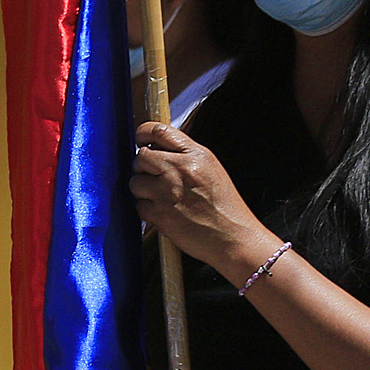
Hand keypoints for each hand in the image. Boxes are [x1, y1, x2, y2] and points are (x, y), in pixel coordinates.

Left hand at [129, 121, 262, 272]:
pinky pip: (139, 206)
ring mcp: (168, 192)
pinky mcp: (160, 214)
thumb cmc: (225, 208)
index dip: (143, 133)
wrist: (234, 238)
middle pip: (141, 156)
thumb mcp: (211, 170)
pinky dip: (147, 210)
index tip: (140, 140)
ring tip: (161, 198)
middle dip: (143, 166)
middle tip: (153, 176)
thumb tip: (158, 149)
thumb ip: (186, 156)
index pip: (159, 131)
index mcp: (195, 155)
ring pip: (136, 181)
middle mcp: (180, 170)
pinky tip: (164, 213)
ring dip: (143, 190)